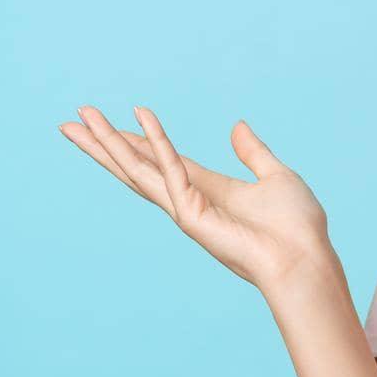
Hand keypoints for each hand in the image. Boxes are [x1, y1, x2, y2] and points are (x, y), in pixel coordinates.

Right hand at [60, 105, 333, 291]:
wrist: (305, 259)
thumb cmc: (297, 226)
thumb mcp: (276, 177)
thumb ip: (253, 153)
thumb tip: (237, 125)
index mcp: (209, 189)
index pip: (164, 160)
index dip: (139, 140)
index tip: (115, 121)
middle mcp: (190, 199)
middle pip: (138, 166)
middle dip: (105, 144)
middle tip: (72, 119)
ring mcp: (186, 209)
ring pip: (138, 170)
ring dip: (108, 143)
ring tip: (79, 119)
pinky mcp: (191, 215)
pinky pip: (171, 170)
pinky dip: (157, 142)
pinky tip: (140, 118)